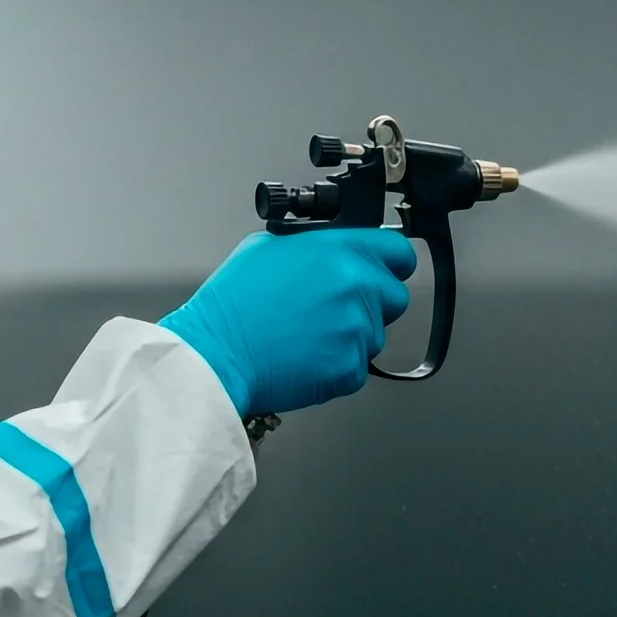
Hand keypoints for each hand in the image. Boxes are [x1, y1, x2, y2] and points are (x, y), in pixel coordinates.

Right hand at [161, 229, 415, 418]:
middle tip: (334, 309)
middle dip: (372, 303)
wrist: (218, 354)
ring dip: (351, 336)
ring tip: (308, 335)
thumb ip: (310, 247)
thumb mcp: (266, 248)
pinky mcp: (350, 369)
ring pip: (375, 335)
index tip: (384, 270)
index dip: (390, 262)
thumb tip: (325, 254)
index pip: (398, 252)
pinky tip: (305, 355)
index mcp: (338, 253)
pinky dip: (336, 365)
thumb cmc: (233, 305)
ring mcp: (357, 331)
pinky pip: (357, 366)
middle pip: (394, 297)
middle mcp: (356, 288)